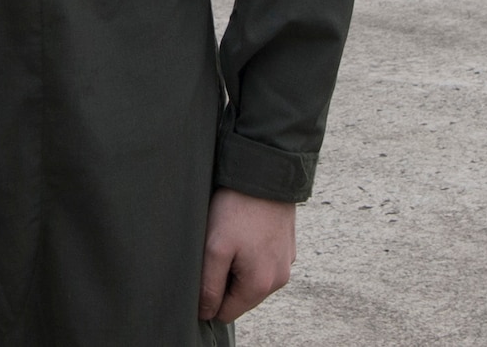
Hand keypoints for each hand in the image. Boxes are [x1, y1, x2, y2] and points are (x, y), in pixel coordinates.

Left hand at [198, 188, 295, 323]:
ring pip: (251, 278)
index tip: (199, 271)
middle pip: (240, 296)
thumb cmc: (236, 210)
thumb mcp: (214, 248)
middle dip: (223, 279)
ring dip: (236, 264)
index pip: (226, 313)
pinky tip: (242, 230)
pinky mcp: (286, 246)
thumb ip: (209, 286)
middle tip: (213, 249)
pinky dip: (250, 251)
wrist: (265, 173)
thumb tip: (206, 314)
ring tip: (228, 236)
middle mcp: (279, 279)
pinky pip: (263, 260)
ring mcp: (286, 262)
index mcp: (261, 285)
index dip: (207, 298)